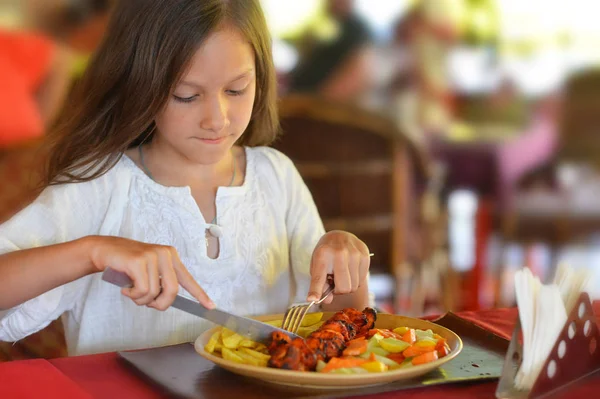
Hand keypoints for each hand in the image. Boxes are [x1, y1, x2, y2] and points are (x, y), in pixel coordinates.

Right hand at [88, 236, 213, 309]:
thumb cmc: (127, 265)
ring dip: (141, 300)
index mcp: (171, 256)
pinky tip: (126, 289)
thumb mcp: (149, 271)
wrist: (104, 250)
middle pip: (172, 291)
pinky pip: (142, 290)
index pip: (188, 278)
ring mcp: (152, 256)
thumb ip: (161, 283)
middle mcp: (165, 254)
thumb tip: (167, 301)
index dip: (199, 294)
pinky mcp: (139, 261)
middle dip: (160, 304)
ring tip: (131, 291)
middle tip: (147, 303)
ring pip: (154, 293)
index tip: (210, 306)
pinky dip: (133, 296)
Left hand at [307, 231, 369, 303]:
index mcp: (322, 255)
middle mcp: (339, 253)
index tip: (311, 299)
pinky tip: (351, 269)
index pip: (319, 278)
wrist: (339, 235)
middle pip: (343, 288)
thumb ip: (319, 284)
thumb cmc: (326, 254)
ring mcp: (354, 253)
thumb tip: (327, 300)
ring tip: (342, 273)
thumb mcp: (317, 266)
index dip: (316, 290)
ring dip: (348, 284)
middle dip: (338, 290)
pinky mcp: (365, 255)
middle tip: (334, 281)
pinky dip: (356, 279)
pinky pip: (362, 280)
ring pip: (354, 286)